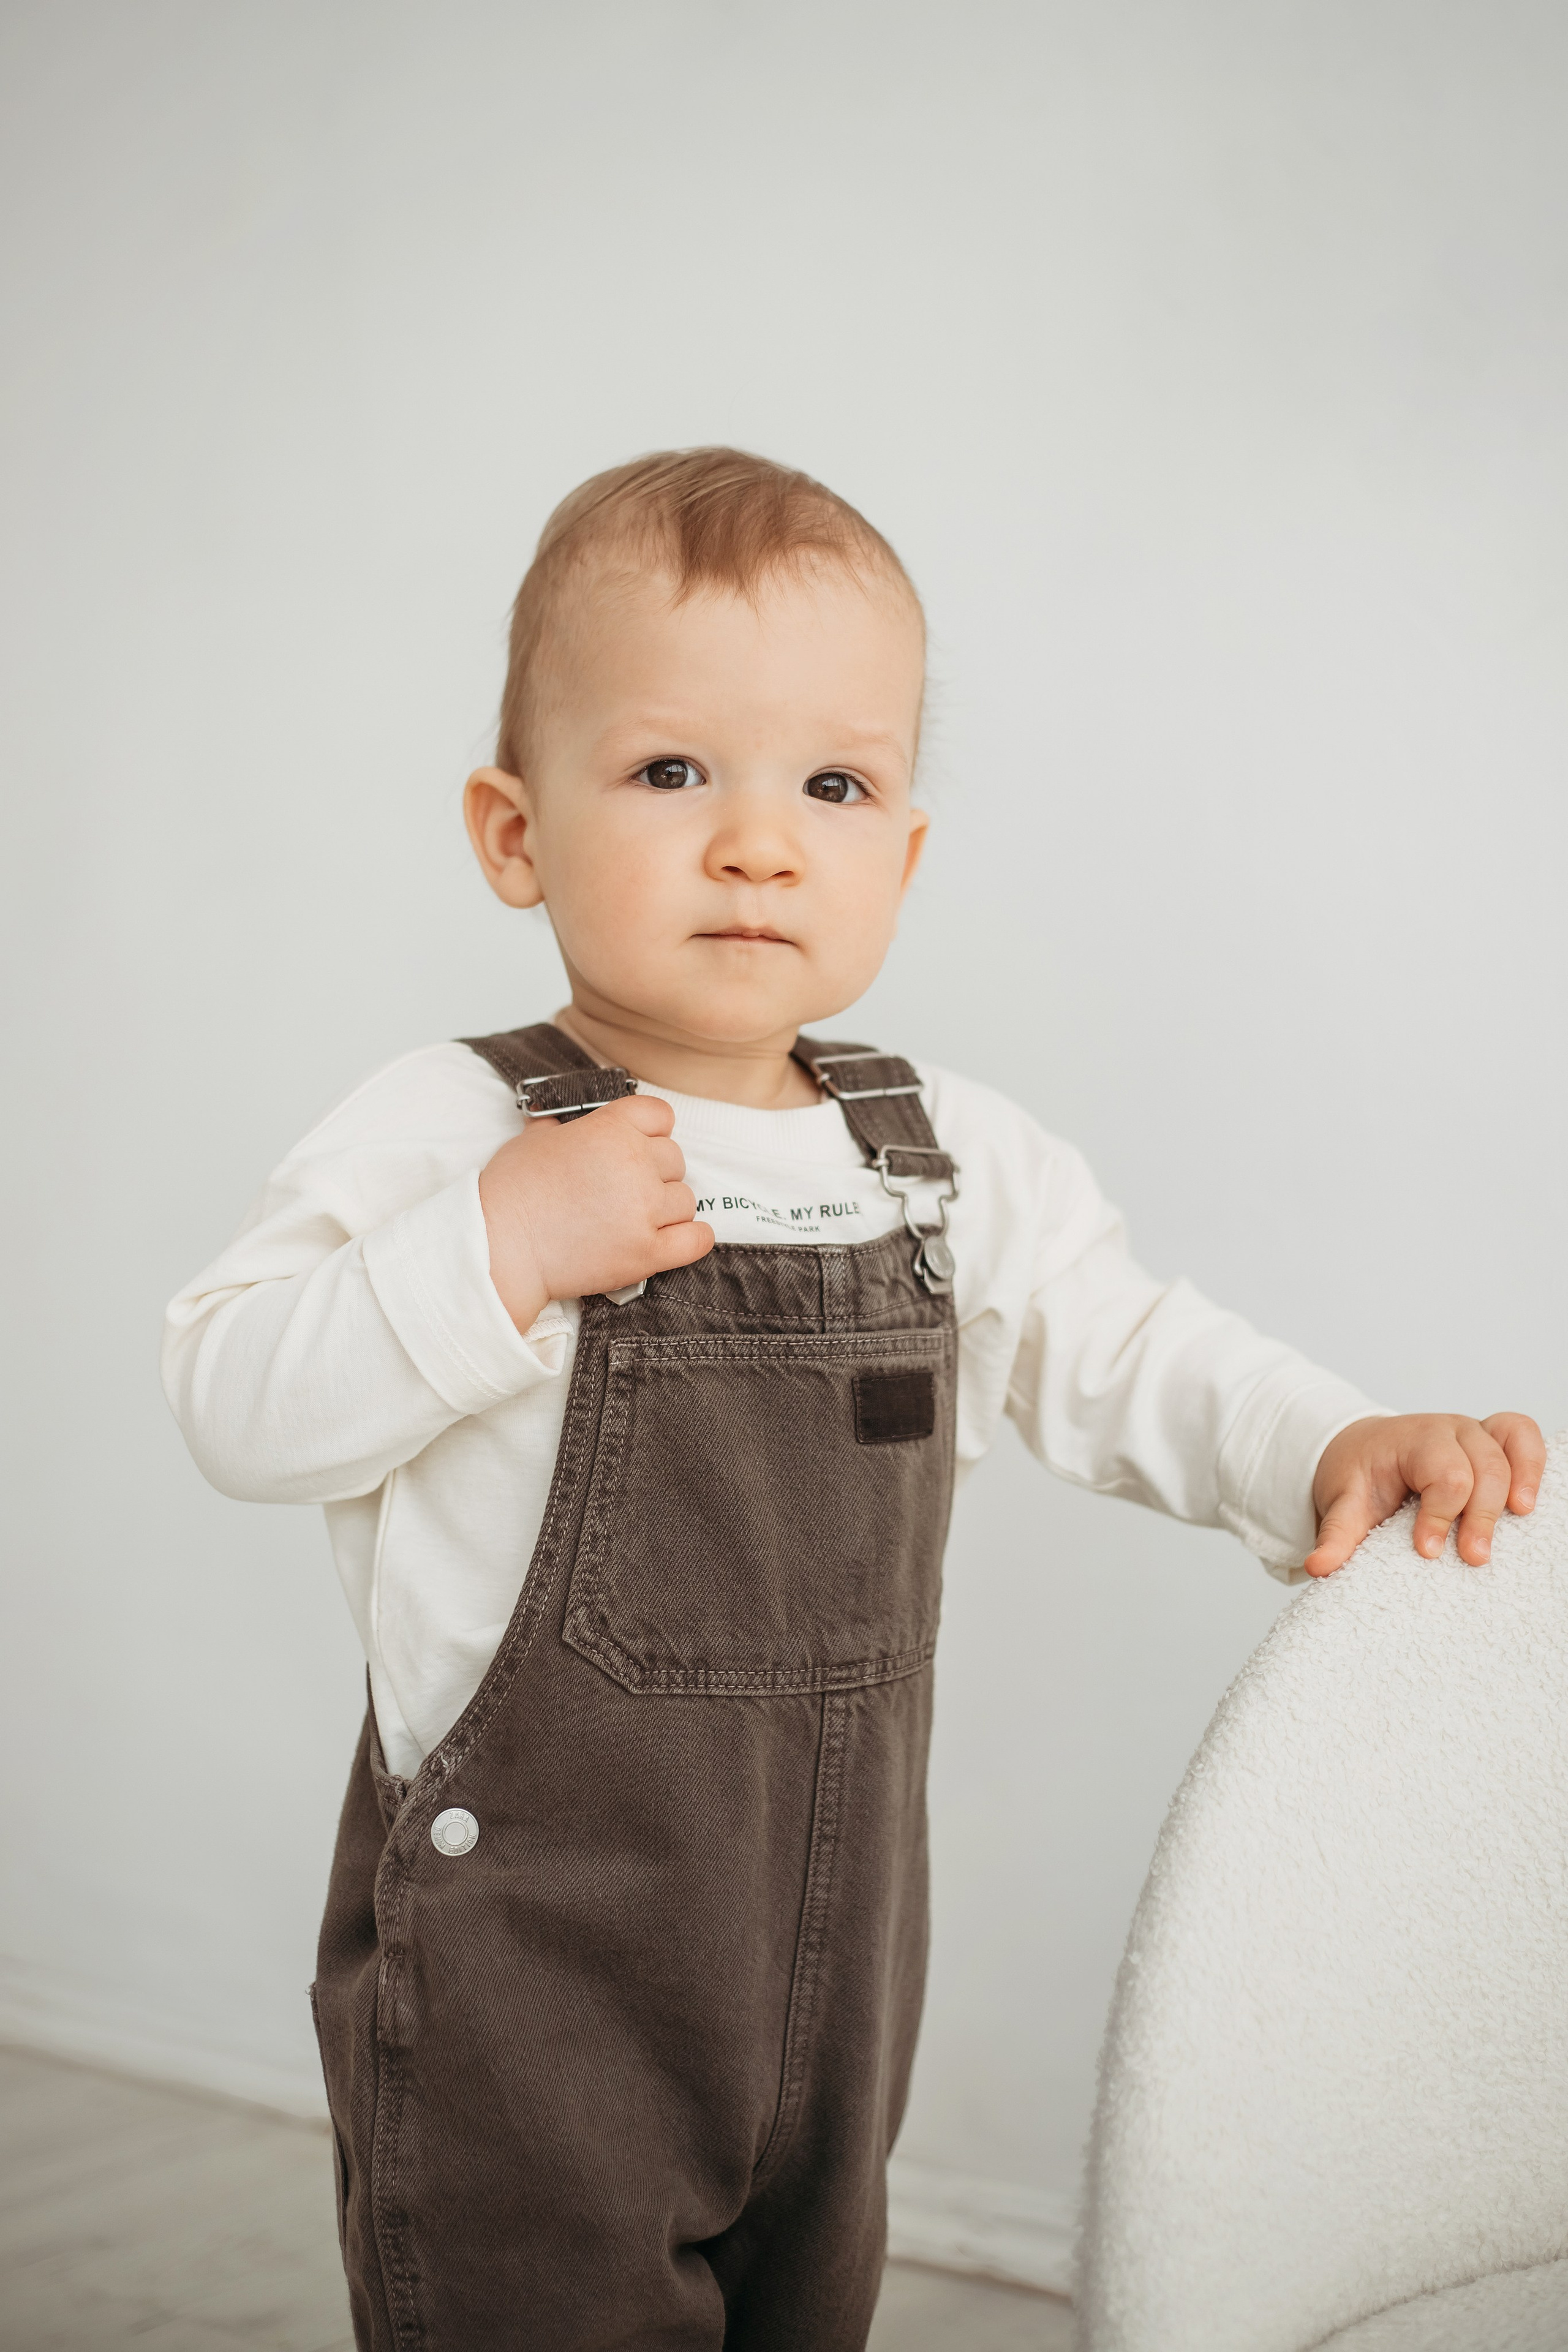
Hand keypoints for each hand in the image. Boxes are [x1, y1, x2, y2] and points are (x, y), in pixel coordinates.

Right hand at [478, 1094, 713, 1331]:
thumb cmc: (510, 1192)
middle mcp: (634, 1163)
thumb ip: (562, 1128)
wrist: (499, 1246)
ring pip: (685, 1200)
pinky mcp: (646, 1252)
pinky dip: (693, 1238)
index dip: (652, 1131)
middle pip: (675, 1159)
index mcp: (610, 1128)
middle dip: (656, 1173)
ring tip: (636, 1219)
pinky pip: (696, 1240)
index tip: (641, 1145)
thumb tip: (563, 1124)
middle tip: (628, 1190)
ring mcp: (644, 1209)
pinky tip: (678, 1238)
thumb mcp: (533, 1140)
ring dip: (668, 1208)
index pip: (660, 1115)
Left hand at [1305, 1412, 1544, 1577]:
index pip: (1443, 1474)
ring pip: (1510, 1448)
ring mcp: (1476, 1433)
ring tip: (1518, 1518)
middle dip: (1480, 1513)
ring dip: (1519, 1483)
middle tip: (1472, 1557)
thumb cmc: (1361, 1476)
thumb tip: (1318, 1567)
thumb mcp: (1343, 1503)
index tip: (1427, 1550)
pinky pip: (1524, 1437)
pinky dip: (1534, 1462)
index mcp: (1412, 1440)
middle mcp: (1449, 1430)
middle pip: (1483, 1466)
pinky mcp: (1494, 1444)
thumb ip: (1336, 1535)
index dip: (1439, 1514)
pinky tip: (1532, 1500)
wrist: (1364, 1449)